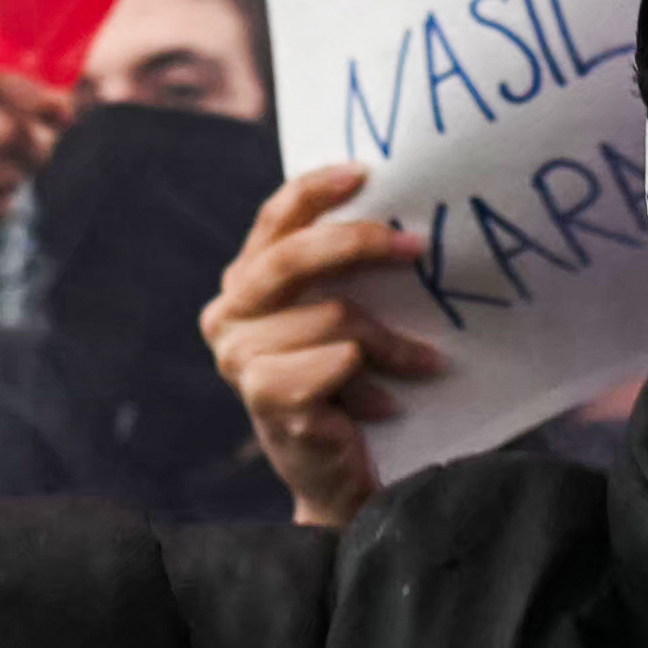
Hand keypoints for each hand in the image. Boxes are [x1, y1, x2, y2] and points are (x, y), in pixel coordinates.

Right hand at [197, 162, 447, 530]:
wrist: (339, 475)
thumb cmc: (347, 383)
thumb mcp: (340, 314)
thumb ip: (343, 270)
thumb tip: (402, 216)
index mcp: (243, 282)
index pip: (273, 220)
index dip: (315, 190)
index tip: (366, 172)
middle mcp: (228, 316)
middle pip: (292, 258)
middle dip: (361, 244)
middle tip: (420, 249)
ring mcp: (239, 360)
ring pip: (333, 316)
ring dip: (389, 342)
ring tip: (416, 362)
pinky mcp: (265, 400)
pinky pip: (338, 362)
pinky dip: (375, 380)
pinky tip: (383, 403)